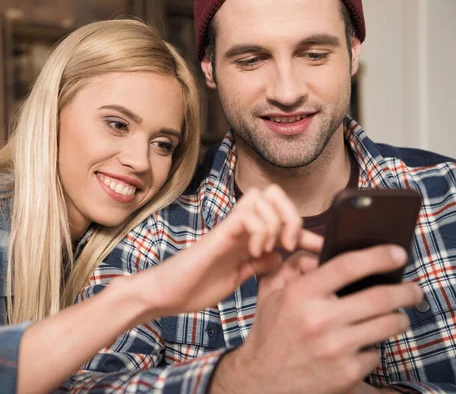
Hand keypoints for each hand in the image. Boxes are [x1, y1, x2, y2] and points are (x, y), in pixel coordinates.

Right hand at [132, 184, 322, 316]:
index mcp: (247, 238)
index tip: (321, 249)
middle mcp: (241, 227)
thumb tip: (280, 257)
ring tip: (273, 247)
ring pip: (262, 197)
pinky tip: (255, 251)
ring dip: (276, 222)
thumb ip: (258, 265)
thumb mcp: (238, 277)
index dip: (307, 232)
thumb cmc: (196, 286)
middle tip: (291, 244)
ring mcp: (230, 227)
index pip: (282, 218)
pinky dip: (259, 230)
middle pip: (274, 194)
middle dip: (292, 215)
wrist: (165, 294)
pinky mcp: (219, 233)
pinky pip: (246, 214)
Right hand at [210, 245, 423, 393]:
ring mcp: (335, 348)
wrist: (263, 379)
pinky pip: (376, 353)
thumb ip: (294, 266)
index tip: (397, 253)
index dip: (378, 256)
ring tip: (397, 315)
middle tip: (413, 289)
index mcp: (299, 294)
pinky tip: (363, 344)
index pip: (347, 266)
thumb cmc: (270, 330)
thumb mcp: (271, 292)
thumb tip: (323, 251)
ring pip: (388, 325)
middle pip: (380, 297)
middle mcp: (319, 320)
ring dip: (399, 318)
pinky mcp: (346, 373)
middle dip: (406, 291)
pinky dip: (374, 347)